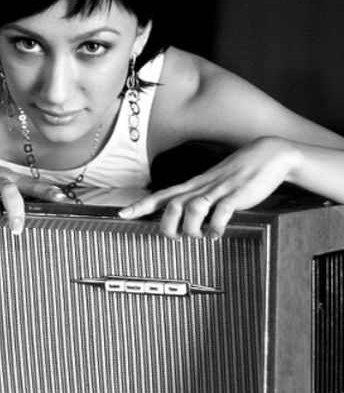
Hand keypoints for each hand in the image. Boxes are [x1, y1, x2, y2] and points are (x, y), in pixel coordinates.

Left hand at [119, 136, 301, 238]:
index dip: (140, 205)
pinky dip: (215, 227)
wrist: (270, 154)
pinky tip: (216, 234)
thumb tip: (185, 219)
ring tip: (200, 236)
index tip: (122, 214)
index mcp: (194, 185)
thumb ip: (199, 199)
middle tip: (175, 238)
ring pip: (192, 208)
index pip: (161, 195)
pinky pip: (221, 212)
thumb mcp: (213, 184)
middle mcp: (202, 187)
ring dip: (191, 229)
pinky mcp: (237, 195)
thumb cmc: (239, 173)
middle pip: (172, 205)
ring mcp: (219, 190)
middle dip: (167, 226)